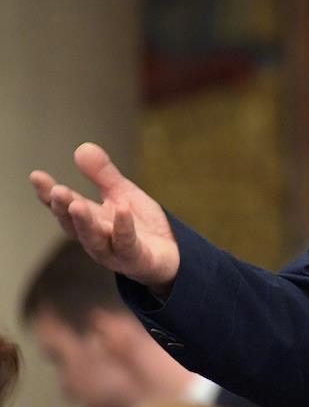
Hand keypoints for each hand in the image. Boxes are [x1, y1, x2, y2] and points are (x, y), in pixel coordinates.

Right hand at [30, 142, 179, 294]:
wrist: (173, 255)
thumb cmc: (142, 226)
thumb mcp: (122, 194)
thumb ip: (103, 175)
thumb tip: (82, 147)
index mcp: (90, 220)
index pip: (65, 206)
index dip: (49, 194)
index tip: (36, 176)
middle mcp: (96, 238)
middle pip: (74, 225)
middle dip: (64, 208)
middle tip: (56, 192)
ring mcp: (114, 252)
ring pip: (94, 239)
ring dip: (84, 223)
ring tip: (76, 204)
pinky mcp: (136, 259)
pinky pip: (127, 244)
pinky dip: (123, 228)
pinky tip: (122, 210)